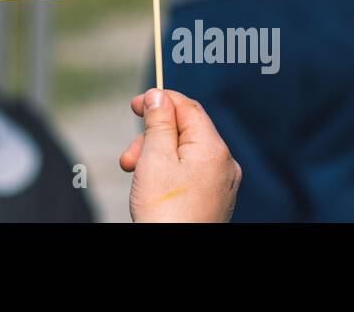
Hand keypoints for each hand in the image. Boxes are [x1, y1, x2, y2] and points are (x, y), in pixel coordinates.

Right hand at [120, 88, 240, 221]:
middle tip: (129, 158)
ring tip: (135, 174)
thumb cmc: (165, 211)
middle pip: (185, 131)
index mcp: (214, 149)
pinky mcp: (214, 200)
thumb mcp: (155, 157)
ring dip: (156, 155)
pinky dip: (167, 172)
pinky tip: (151, 186)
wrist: (173, 258)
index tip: (135, 105)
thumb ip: (158, 122)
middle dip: (153, 137)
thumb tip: (159, 95)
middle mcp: (224, 164)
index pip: (188, 107)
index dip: (160, 100)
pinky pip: (190, 173)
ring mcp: (221, 184)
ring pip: (185, 153)